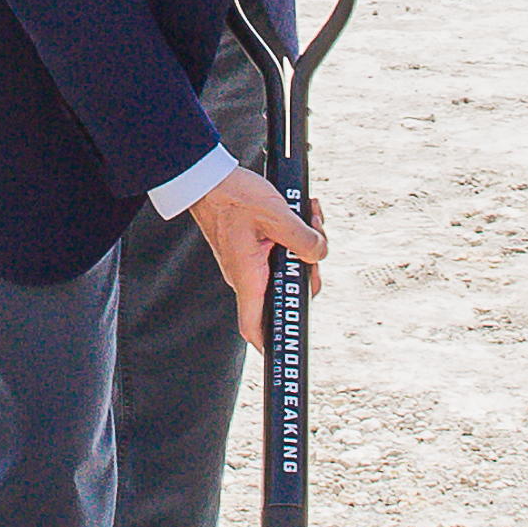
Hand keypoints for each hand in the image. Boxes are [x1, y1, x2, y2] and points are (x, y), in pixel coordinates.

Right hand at [188, 163, 326, 348]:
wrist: (208, 178)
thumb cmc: (232, 196)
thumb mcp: (277, 215)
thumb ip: (303, 238)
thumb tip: (319, 252)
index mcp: (248, 275)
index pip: (253, 325)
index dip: (269, 343)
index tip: (286, 348)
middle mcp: (245, 275)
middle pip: (283, 292)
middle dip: (307, 270)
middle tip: (316, 242)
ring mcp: (246, 263)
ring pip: (283, 269)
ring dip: (302, 247)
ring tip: (309, 218)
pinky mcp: (249, 250)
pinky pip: (276, 253)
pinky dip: (291, 238)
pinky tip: (301, 216)